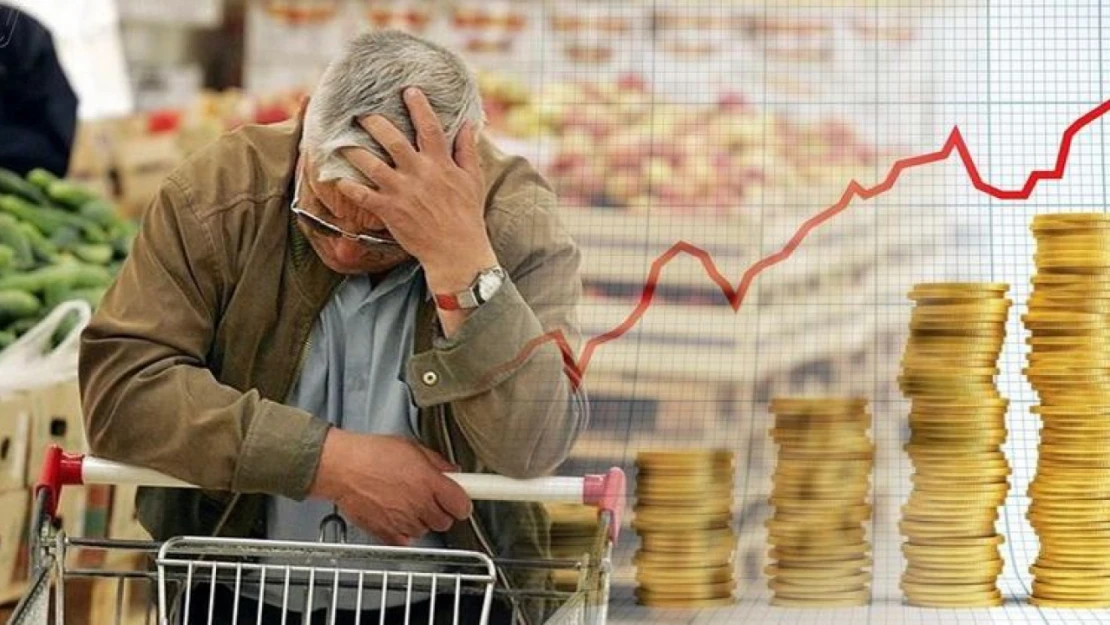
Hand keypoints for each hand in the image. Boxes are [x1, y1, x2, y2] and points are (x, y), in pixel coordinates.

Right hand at [309, 429, 472, 545]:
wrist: (341, 467)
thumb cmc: (370, 453)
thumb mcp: (410, 447)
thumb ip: (436, 462)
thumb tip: (452, 470)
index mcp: (429, 482)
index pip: (462, 505)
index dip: (462, 503)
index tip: (460, 501)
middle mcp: (419, 504)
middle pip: (445, 521)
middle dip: (441, 511)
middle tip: (429, 498)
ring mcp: (403, 521)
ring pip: (426, 531)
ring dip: (421, 520)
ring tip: (406, 502)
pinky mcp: (387, 533)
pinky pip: (406, 540)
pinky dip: (403, 531)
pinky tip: (395, 514)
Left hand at [336, 88, 496, 293]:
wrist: (456, 250)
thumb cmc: (467, 215)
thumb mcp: (473, 179)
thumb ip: (467, 150)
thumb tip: (469, 124)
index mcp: (440, 163)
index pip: (429, 127)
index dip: (418, 106)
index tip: (408, 90)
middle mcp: (419, 173)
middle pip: (392, 140)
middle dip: (374, 122)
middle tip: (361, 113)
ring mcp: (402, 191)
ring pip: (371, 164)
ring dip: (354, 151)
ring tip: (341, 141)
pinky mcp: (389, 210)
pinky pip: (362, 195)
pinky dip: (348, 187)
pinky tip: (336, 178)